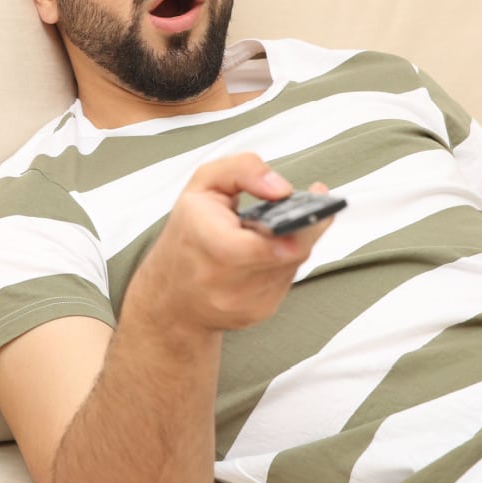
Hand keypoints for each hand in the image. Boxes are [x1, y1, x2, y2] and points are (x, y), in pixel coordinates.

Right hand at [129, 153, 334, 336]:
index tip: (310, 208)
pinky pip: (287, 280)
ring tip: (280, 226)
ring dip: (295, 243)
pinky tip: (270, 249)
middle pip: (288, 253)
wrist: (170, 295)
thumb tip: (281, 189)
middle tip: (310, 206)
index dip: (293, 228)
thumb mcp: (203, 184)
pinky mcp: (258, 312)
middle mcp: (223, 280)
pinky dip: (284, 261)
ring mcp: (242, 301)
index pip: (261, 244)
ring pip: (293, 264)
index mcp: (207, 241)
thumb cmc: (187, 235)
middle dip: (303, 227)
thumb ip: (243, 170)